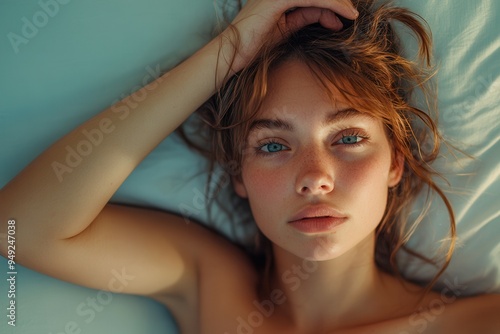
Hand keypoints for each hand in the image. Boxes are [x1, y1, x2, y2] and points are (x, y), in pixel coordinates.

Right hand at [222, 0, 357, 71]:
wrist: (231, 53)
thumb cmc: (253, 45)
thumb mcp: (285, 28)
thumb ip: (303, 17)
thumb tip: (326, 15)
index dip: (330, 4)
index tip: (346, 17)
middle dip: (335, 2)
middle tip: (351, 14)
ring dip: (338, 2)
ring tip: (351, 15)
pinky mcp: (276, 0)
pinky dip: (331, 5)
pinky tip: (344, 14)